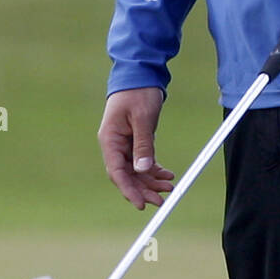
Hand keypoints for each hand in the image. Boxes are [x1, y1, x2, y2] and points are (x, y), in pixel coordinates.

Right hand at [97, 87, 174, 210]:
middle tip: (161, 201)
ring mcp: (124, 144)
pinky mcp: (135, 140)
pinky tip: (167, 175)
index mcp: (110, 139)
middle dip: (143, 190)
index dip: (128, 190)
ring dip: (151, 181)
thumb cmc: (138, 93)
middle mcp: (114, 144)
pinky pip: (143, 161)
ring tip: (169, 188)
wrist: (140, 74)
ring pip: (136, 171)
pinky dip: (154, 169)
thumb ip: (143, 144)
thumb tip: (143, 170)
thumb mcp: (143, 118)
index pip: (116, 172)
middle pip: (127, 175)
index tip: (141, 204)